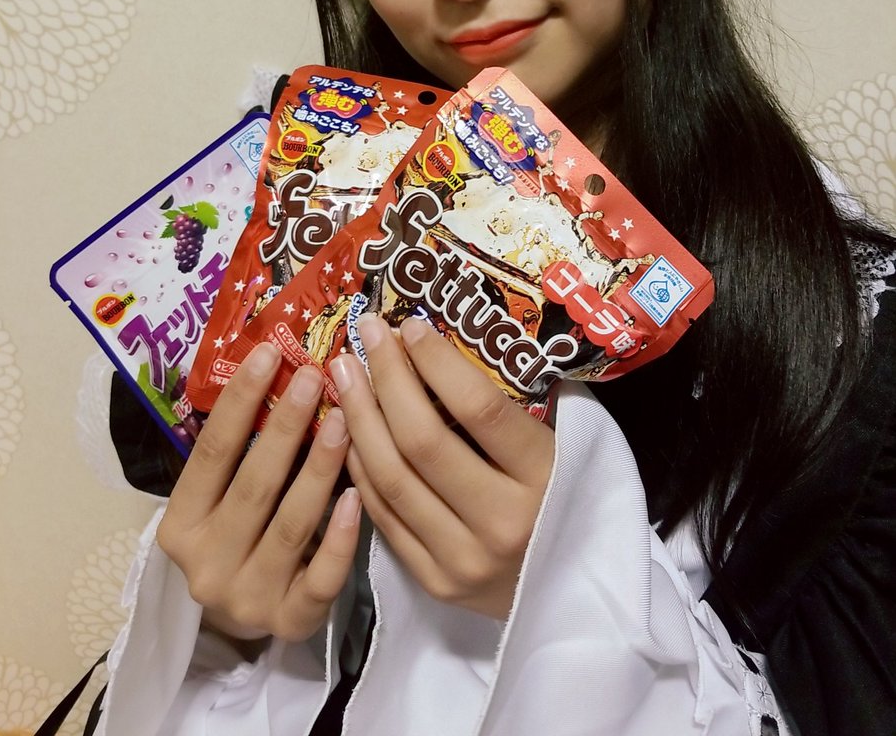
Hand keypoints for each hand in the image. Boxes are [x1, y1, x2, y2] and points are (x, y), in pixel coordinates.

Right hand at [157, 343, 360, 644]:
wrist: (240, 617)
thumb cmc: (236, 534)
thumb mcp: (220, 496)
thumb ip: (242, 450)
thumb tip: (278, 366)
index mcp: (180, 525)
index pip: (211, 454)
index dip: (240, 401)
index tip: (268, 353)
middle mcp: (207, 565)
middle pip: (255, 486)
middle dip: (287, 426)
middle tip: (315, 376)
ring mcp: (248, 597)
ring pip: (292, 525)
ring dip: (321, 468)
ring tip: (347, 419)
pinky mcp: (291, 622)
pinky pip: (321, 577)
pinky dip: (341, 537)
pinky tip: (359, 496)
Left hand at [329, 315, 554, 619]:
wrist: (576, 594)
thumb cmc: (569, 498)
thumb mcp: (564, 447)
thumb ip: (514, 407)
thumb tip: (449, 342)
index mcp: (546, 479)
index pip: (480, 409)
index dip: (437, 362)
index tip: (410, 325)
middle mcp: (503, 522)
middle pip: (423, 440)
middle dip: (387, 378)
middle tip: (367, 333)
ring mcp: (463, 558)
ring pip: (392, 478)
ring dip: (360, 417)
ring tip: (344, 372)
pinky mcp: (435, 583)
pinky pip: (383, 515)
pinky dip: (360, 466)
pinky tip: (348, 427)